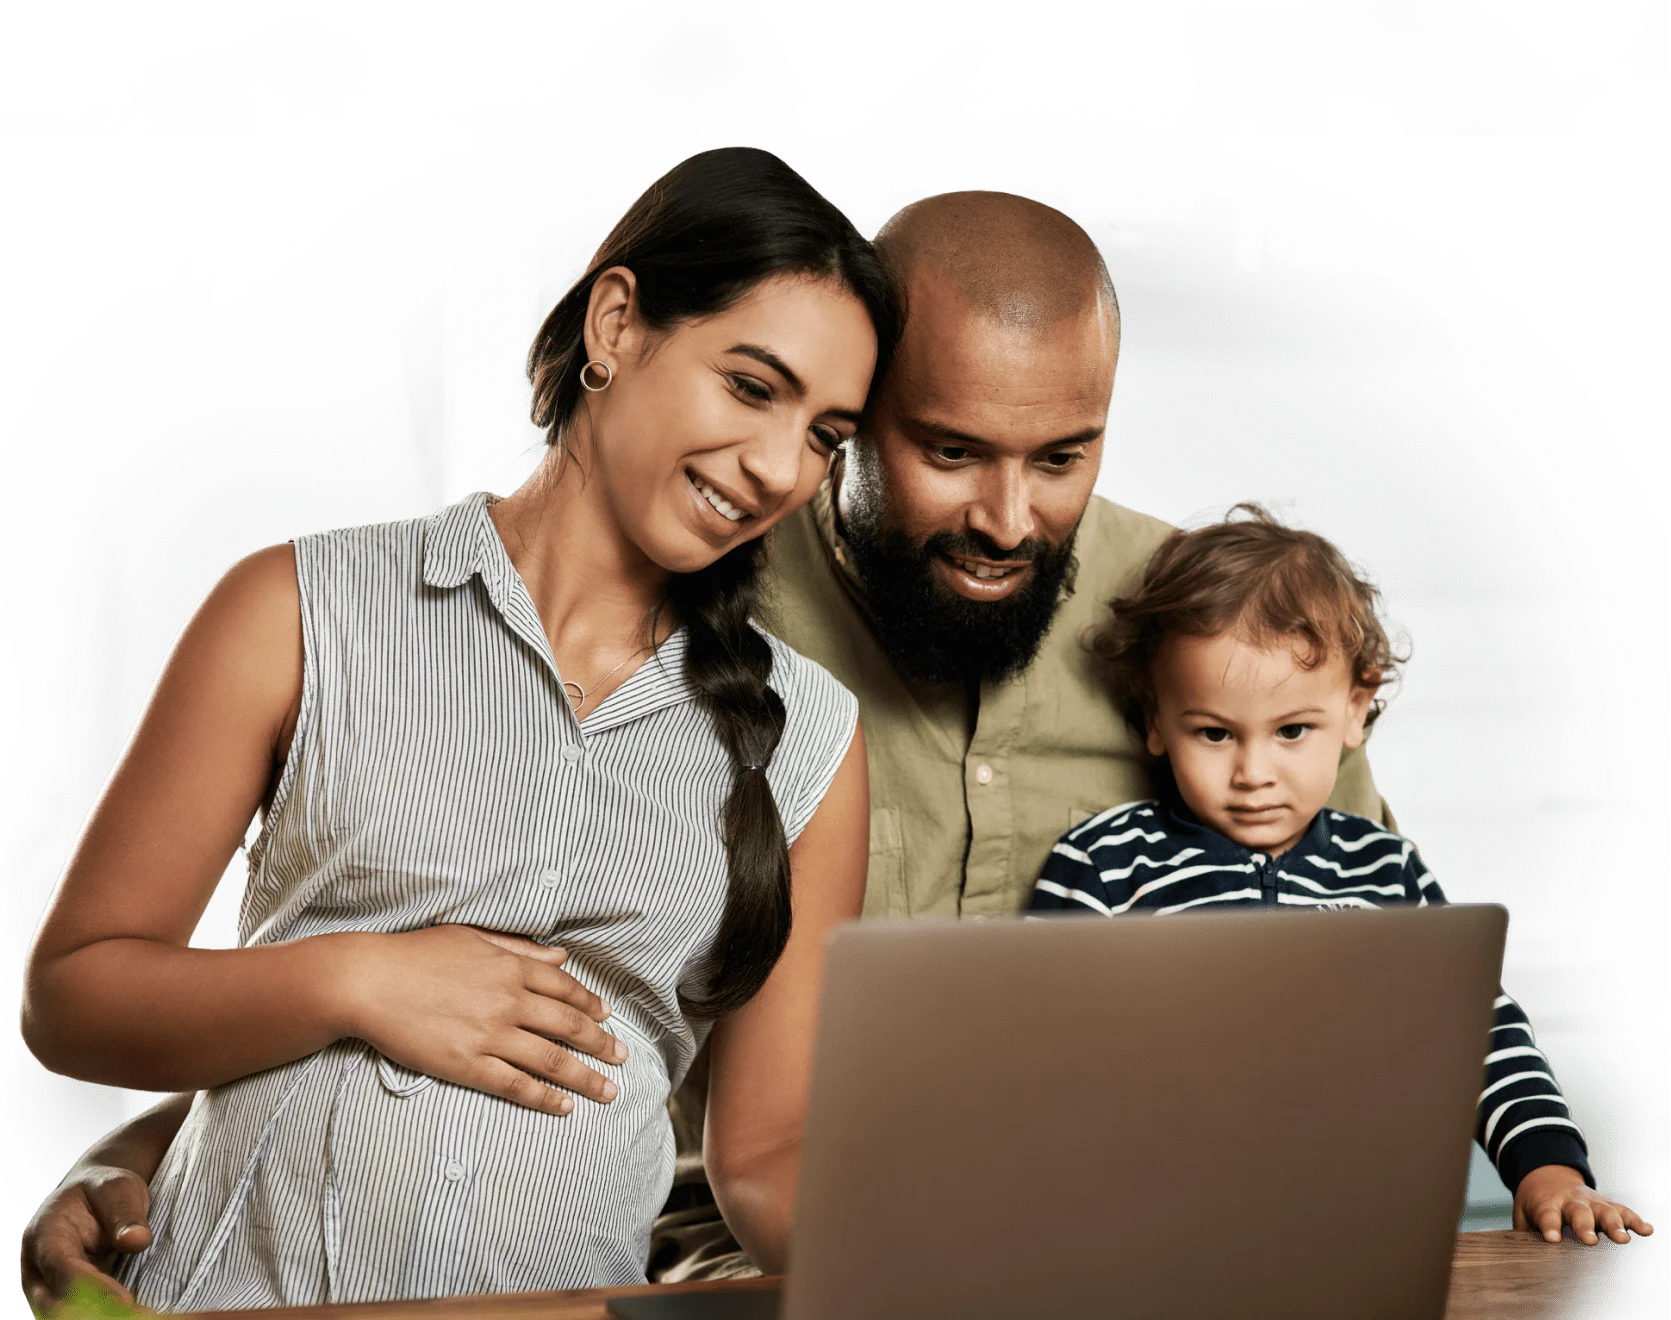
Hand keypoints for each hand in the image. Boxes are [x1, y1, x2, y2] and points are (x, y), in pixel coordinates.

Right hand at [20, 1161, 152, 1314]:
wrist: (93, 1195)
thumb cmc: (103, 1191)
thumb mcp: (119, 1188)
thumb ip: (126, 1214)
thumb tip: (137, 1240)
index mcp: (45, 1234)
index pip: (62, 1269)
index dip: (92, 1288)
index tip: (125, 1301)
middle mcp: (38, 1268)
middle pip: (53, 1304)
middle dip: (94, 1313)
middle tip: (138, 1313)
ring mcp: (47, 1287)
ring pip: (61, 1315)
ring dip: (98, 1317)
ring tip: (140, 1314)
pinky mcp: (63, 1298)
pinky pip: (76, 1315)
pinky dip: (101, 1316)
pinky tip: (133, 1314)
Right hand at [336, 925, 628, 1115]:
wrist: (368, 982)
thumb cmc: (415, 954)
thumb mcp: (472, 937)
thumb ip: (519, 948)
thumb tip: (559, 955)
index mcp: (511, 967)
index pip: (566, 989)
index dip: (591, 1005)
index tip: (608, 1018)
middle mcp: (509, 1001)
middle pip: (569, 1026)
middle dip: (601, 1044)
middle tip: (623, 1058)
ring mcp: (490, 1035)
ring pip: (551, 1060)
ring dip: (585, 1077)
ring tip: (608, 1091)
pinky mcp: (467, 1065)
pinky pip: (515, 1085)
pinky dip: (544, 1097)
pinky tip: (564, 1107)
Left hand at [1513, 1164, 1655, 1244]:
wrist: (1548, 1176)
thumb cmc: (1537, 1203)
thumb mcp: (1523, 1214)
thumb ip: (1524, 1234)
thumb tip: (1524, 1257)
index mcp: (1546, 1202)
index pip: (1547, 1214)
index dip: (1550, 1226)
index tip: (1552, 1238)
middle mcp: (1571, 1200)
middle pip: (1579, 1211)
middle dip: (1584, 1225)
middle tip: (1589, 1240)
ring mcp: (1591, 1201)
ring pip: (1604, 1210)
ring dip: (1613, 1224)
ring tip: (1622, 1238)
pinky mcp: (1607, 1204)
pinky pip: (1623, 1211)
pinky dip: (1635, 1220)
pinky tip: (1645, 1230)